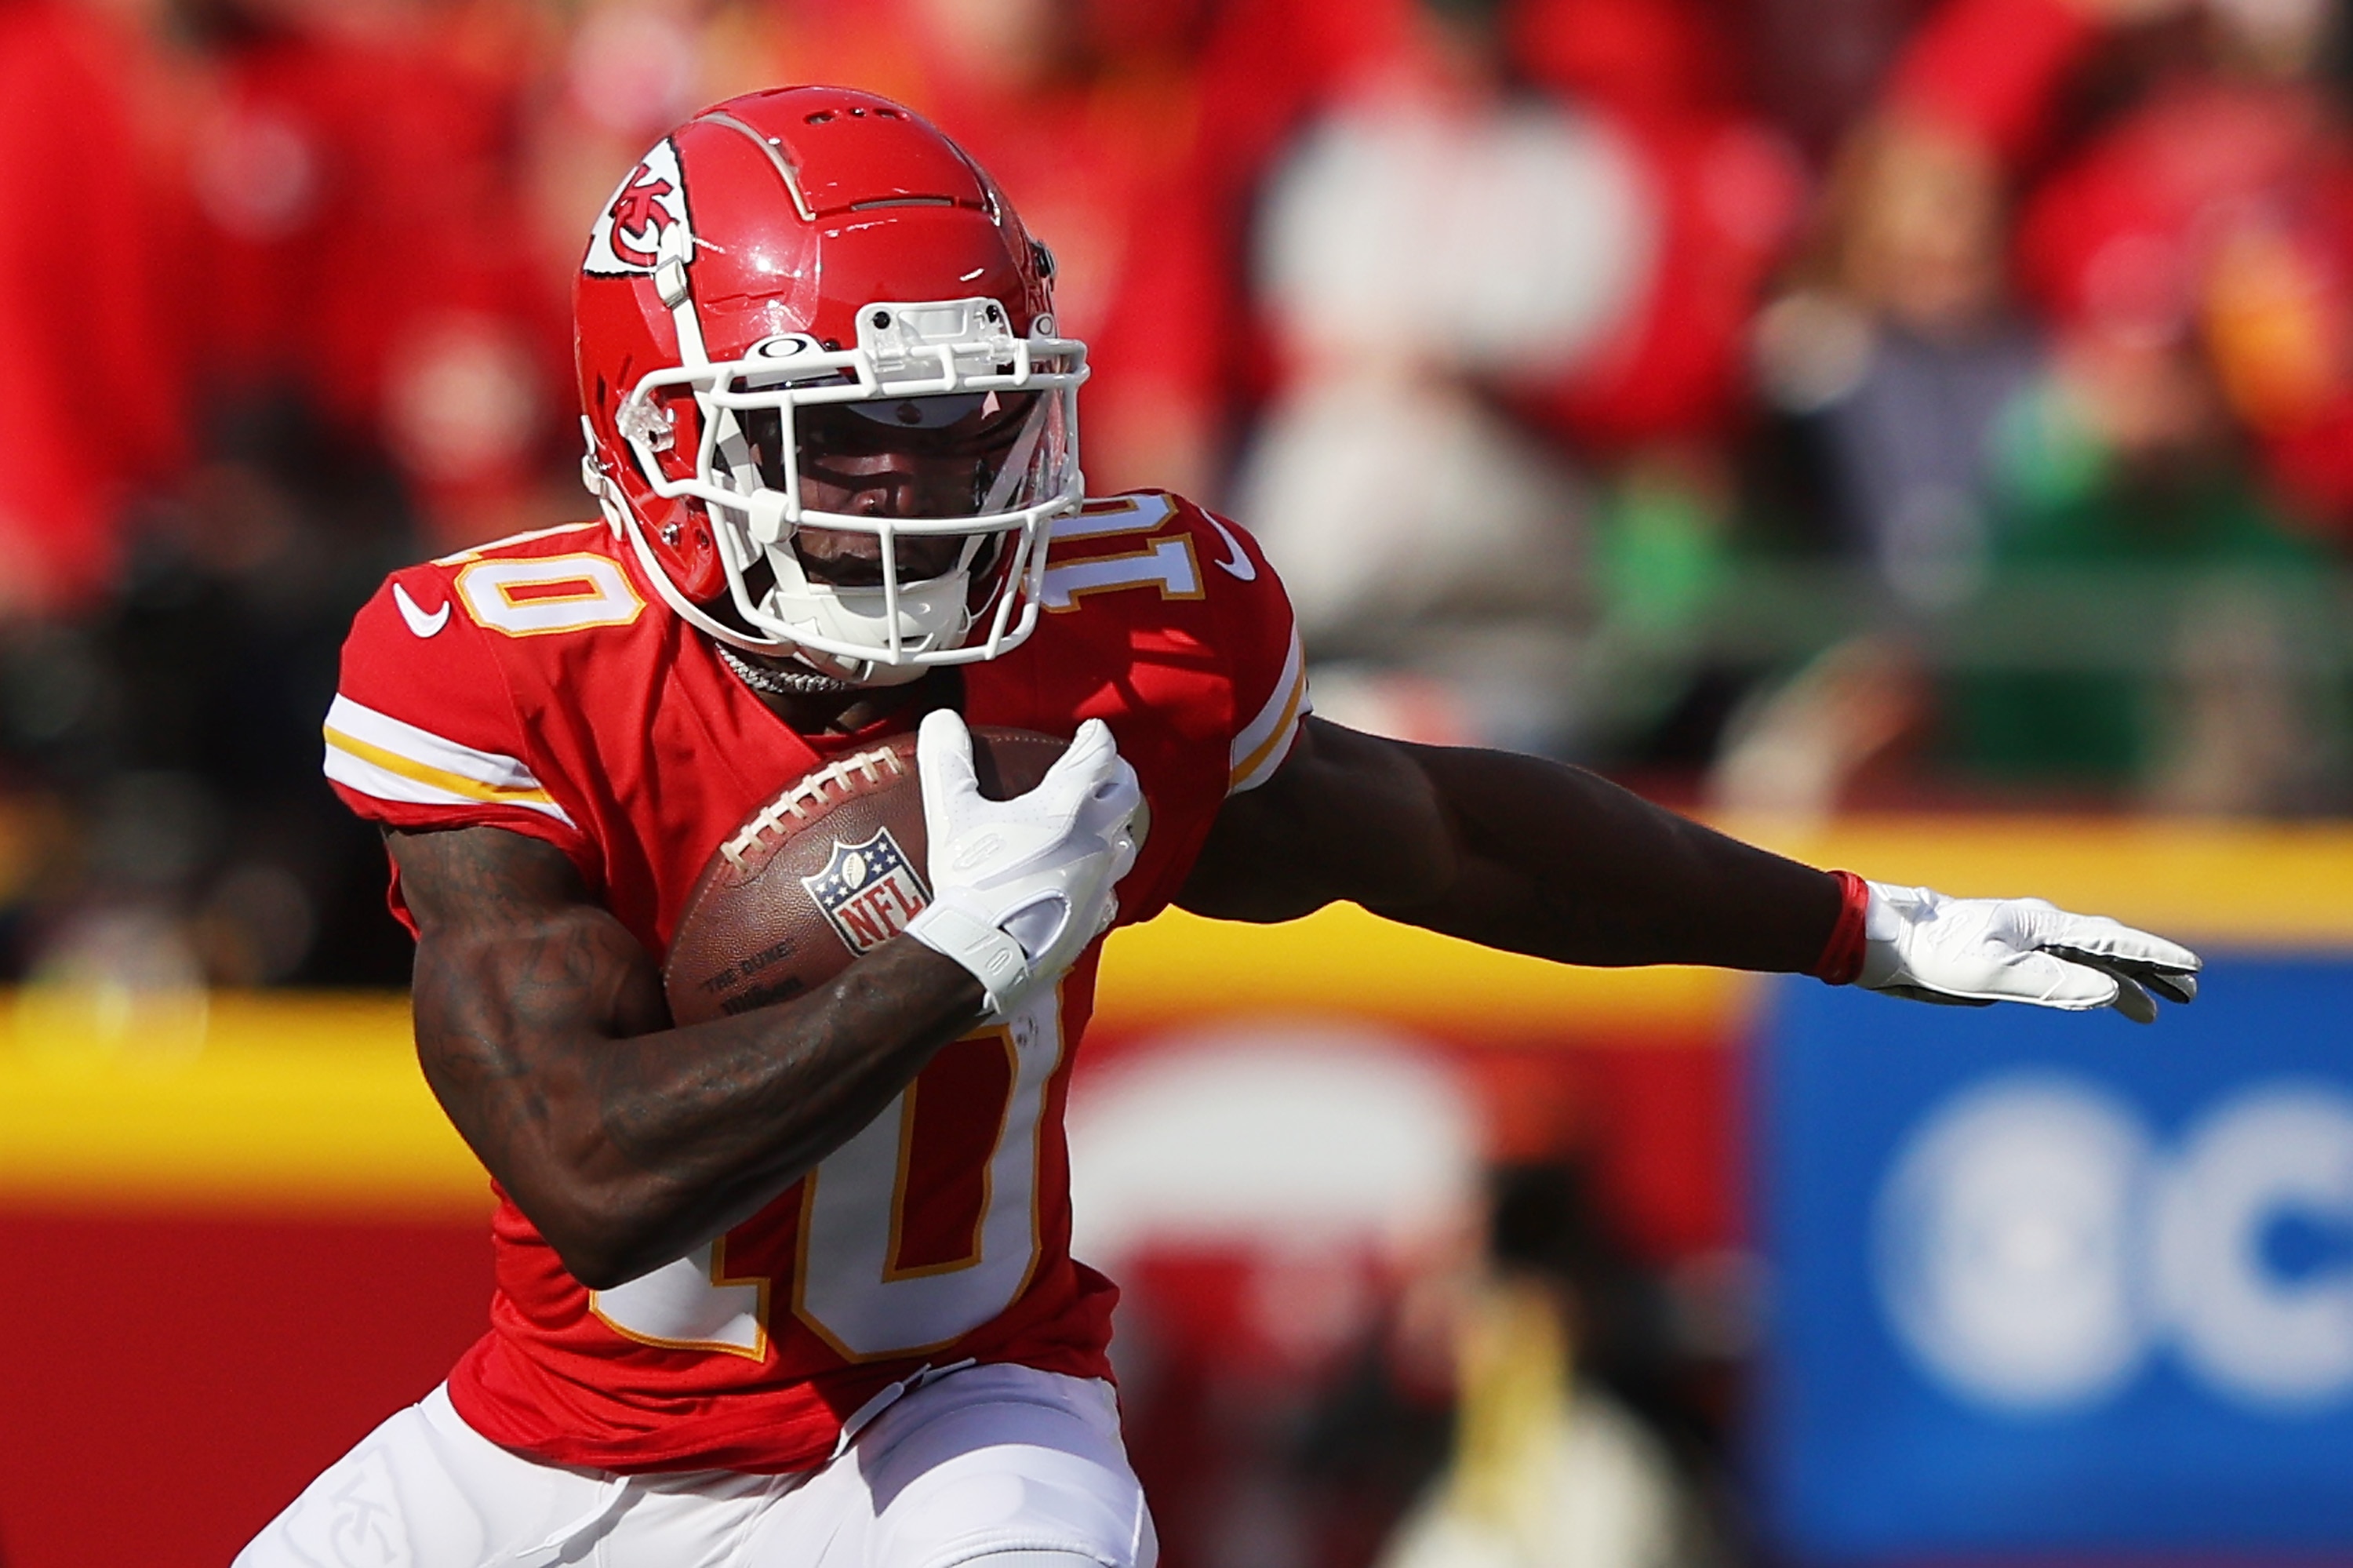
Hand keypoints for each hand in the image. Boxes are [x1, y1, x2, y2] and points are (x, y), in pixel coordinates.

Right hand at [903, 710, 1142, 1018]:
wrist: (986, 954)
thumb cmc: (971, 881)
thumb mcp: (952, 814)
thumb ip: (948, 761)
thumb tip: (941, 718)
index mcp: (1068, 806)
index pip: (1099, 756)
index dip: (1097, 738)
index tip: (1092, 731)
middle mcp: (1096, 839)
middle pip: (1126, 795)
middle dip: (1118, 775)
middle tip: (1106, 768)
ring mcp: (1101, 880)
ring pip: (1127, 843)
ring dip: (1118, 825)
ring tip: (1103, 820)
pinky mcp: (1096, 916)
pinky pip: (1111, 889)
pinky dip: (1104, 876)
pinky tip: (1091, 880)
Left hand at [1859, 881, 2200, 1023]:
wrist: (1889, 943)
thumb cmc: (1936, 954)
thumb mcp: (1993, 975)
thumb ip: (2052, 982)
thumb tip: (2110, 991)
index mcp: (2041, 926)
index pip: (2111, 941)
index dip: (2153, 956)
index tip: (2191, 968)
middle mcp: (2039, 930)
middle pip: (2108, 948)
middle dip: (2150, 970)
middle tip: (2190, 992)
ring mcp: (2024, 942)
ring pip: (2087, 962)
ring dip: (2124, 983)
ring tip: (2156, 1011)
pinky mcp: (2007, 958)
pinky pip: (2063, 970)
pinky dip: (2089, 984)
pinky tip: (2097, 998)